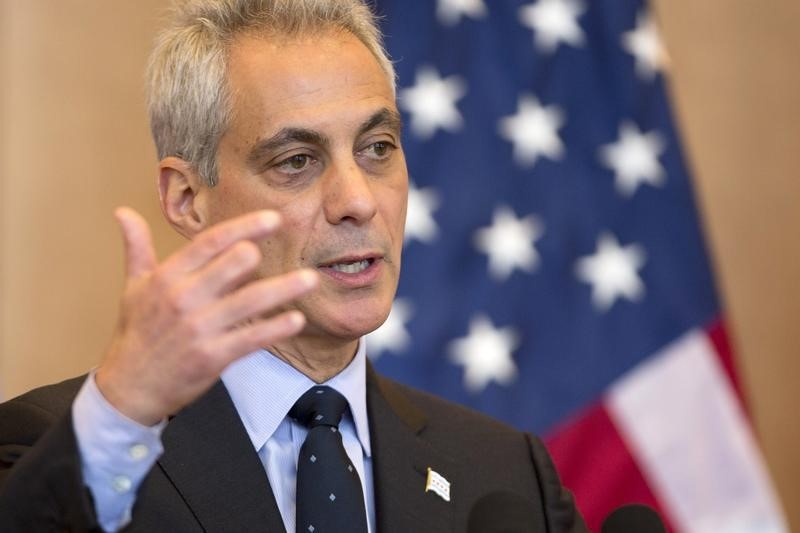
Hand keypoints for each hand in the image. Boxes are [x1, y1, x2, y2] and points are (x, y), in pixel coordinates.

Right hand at [95, 207, 317, 425]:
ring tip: (310, 279)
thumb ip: (137, 247)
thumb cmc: (137, 333)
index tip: (272, 218)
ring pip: (250, 301)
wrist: (129, 388)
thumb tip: (122, 211)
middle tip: (288, 244)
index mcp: (168, 277)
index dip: (243, 227)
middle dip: (256, 255)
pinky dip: (275, 329)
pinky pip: (251, 339)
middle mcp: (183, 298)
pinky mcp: (212, 357)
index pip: (209, 242)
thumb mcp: (133, 287)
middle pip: (230, 265)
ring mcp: (199, 329)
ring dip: (283, 289)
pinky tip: (296, 320)